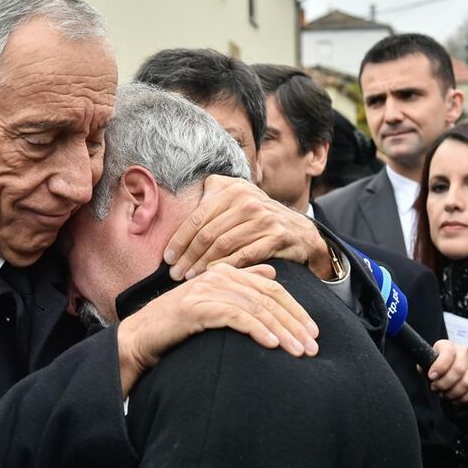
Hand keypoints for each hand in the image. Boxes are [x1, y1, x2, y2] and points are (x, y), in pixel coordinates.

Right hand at [117, 263, 318, 395]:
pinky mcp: (195, 308)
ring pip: (255, 307)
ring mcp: (205, 290)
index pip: (271, 287)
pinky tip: (272, 346)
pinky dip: (257, 330)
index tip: (314, 332)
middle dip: (295, 322)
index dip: (295, 308)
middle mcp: (217, 277)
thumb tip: (271, 271)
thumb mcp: (212, 302)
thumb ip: (240, 286)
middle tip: (314, 346)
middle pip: (268, 297)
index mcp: (224, 273)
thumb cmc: (177, 326)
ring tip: (300, 352)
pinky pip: (235, 316)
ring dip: (282, 331)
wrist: (140, 337)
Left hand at [162, 175, 331, 280]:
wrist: (299, 230)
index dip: (180, 239)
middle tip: (174, 273)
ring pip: (223, 245)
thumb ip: (212, 194)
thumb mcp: (236, 196)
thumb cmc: (256, 217)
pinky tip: (213, 276)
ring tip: (189, 277)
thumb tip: (179, 203)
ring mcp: (264, 218)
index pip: (198, 217)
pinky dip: (225, 267)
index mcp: (233, 190)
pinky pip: (244, 255)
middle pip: (208, 233)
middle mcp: (248, 201)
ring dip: (202, 264)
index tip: (167, 257)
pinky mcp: (276, 236)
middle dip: (187, 255)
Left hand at [424, 340, 467, 402]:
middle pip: (458, 369)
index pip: (447, 353)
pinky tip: (456, 399)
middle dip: (445, 383)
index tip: (431, 377)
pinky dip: (466, 397)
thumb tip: (425, 371)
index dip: (439, 366)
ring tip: (445, 395)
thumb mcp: (427, 363)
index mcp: (447, 345)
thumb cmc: (437, 366)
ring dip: (454, 392)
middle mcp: (463, 351)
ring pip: (467, 381)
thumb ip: (425, 366)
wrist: (451, 369)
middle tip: (436, 389)